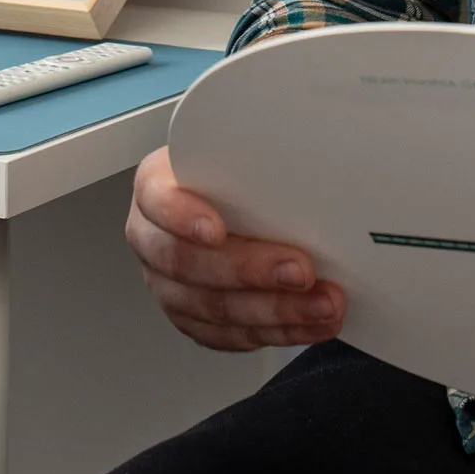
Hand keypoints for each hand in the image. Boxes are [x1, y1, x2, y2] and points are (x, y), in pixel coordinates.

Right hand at [124, 145, 345, 350]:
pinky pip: (228, 336)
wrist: (232, 198)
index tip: (217, 229)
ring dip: (274, 311)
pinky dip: (274, 333)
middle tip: (300, 270)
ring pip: (211, 308)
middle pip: (186, 263)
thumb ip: (254, 150)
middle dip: (249, 271)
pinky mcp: (192, 318)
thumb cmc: (233, 172)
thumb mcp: (237, 148)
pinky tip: (307, 324)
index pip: (156, 198)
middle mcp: (153, 237)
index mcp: (156, 186)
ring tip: (322, 304)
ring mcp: (168, 283)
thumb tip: (302, 137)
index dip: (182, 217)